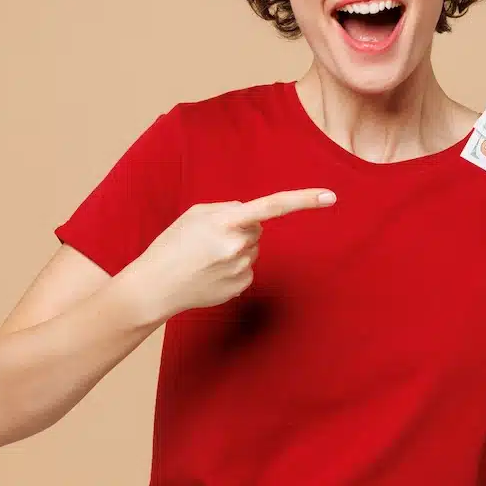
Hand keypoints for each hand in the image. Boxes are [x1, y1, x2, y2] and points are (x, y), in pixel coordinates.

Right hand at [125, 188, 336, 322]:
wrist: (154, 287)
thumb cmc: (171, 246)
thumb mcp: (195, 215)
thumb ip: (228, 209)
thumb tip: (252, 216)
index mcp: (227, 222)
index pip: (272, 206)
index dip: (303, 200)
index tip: (330, 197)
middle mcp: (239, 246)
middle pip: (257, 229)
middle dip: (240, 230)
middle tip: (208, 241)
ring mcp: (242, 269)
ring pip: (252, 250)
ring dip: (235, 250)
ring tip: (204, 259)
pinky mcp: (242, 287)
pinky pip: (247, 269)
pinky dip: (233, 269)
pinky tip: (210, 274)